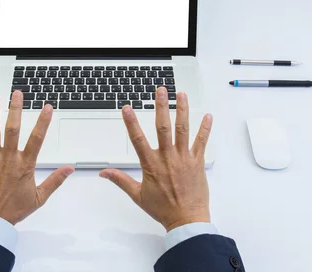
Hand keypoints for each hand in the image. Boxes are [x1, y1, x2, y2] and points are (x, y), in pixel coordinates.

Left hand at [0, 91, 74, 224]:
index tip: (46, 107)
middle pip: (12, 129)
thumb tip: (69, 168)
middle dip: (15, 109)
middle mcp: (8, 159)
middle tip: (17, 94)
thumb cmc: (13, 210)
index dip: (43, 122)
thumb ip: (55, 181)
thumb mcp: (39, 197)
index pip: (36, 139)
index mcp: (24, 165)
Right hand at [99, 88, 211, 230]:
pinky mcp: (197, 162)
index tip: (127, 107)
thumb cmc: (163, 208)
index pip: (138, 139)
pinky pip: (202, 142)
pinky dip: (205, 129)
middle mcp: (167, 157)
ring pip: (183, 130)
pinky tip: (207, 116)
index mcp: (151, 164)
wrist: (187, 220)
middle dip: (161, 107)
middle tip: (160, 91)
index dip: (131, 122)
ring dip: (182, 111)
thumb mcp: (137, 195)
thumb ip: (120, 180)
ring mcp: (184, 158)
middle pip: (163, 127)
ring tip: (181, 95)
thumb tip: (104, 173)